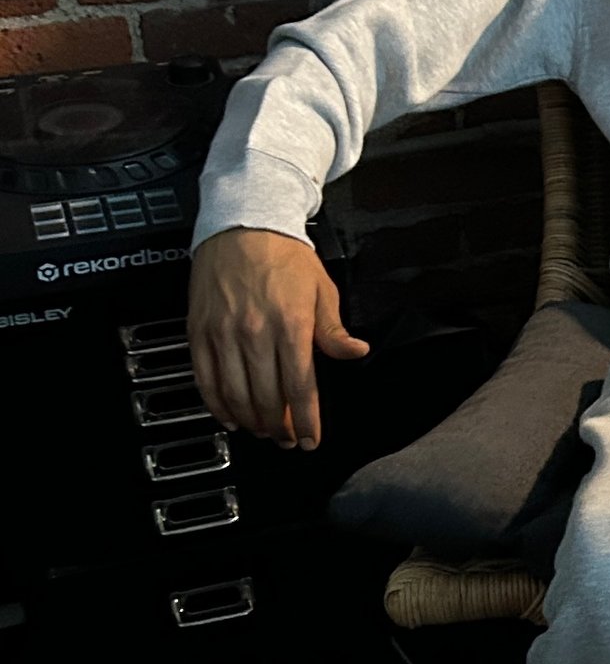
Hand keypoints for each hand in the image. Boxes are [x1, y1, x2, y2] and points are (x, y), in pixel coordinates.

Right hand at [187, 228, 369, 448]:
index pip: (301, 387)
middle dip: (280, 427)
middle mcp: (256, 333)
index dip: (306, 421)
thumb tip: (355, 352)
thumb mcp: (322, 289)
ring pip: (236, 394)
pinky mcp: (199, 331)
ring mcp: (224, 334)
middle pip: (268, 398)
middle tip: (287, 438)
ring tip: (263, 430)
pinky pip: (205, 379)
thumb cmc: (284, 255)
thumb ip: (334, 329)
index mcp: (291, 325)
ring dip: (251, 421)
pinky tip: (230, 416)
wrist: (243, 224)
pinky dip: (217, 404)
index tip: (310, 439)